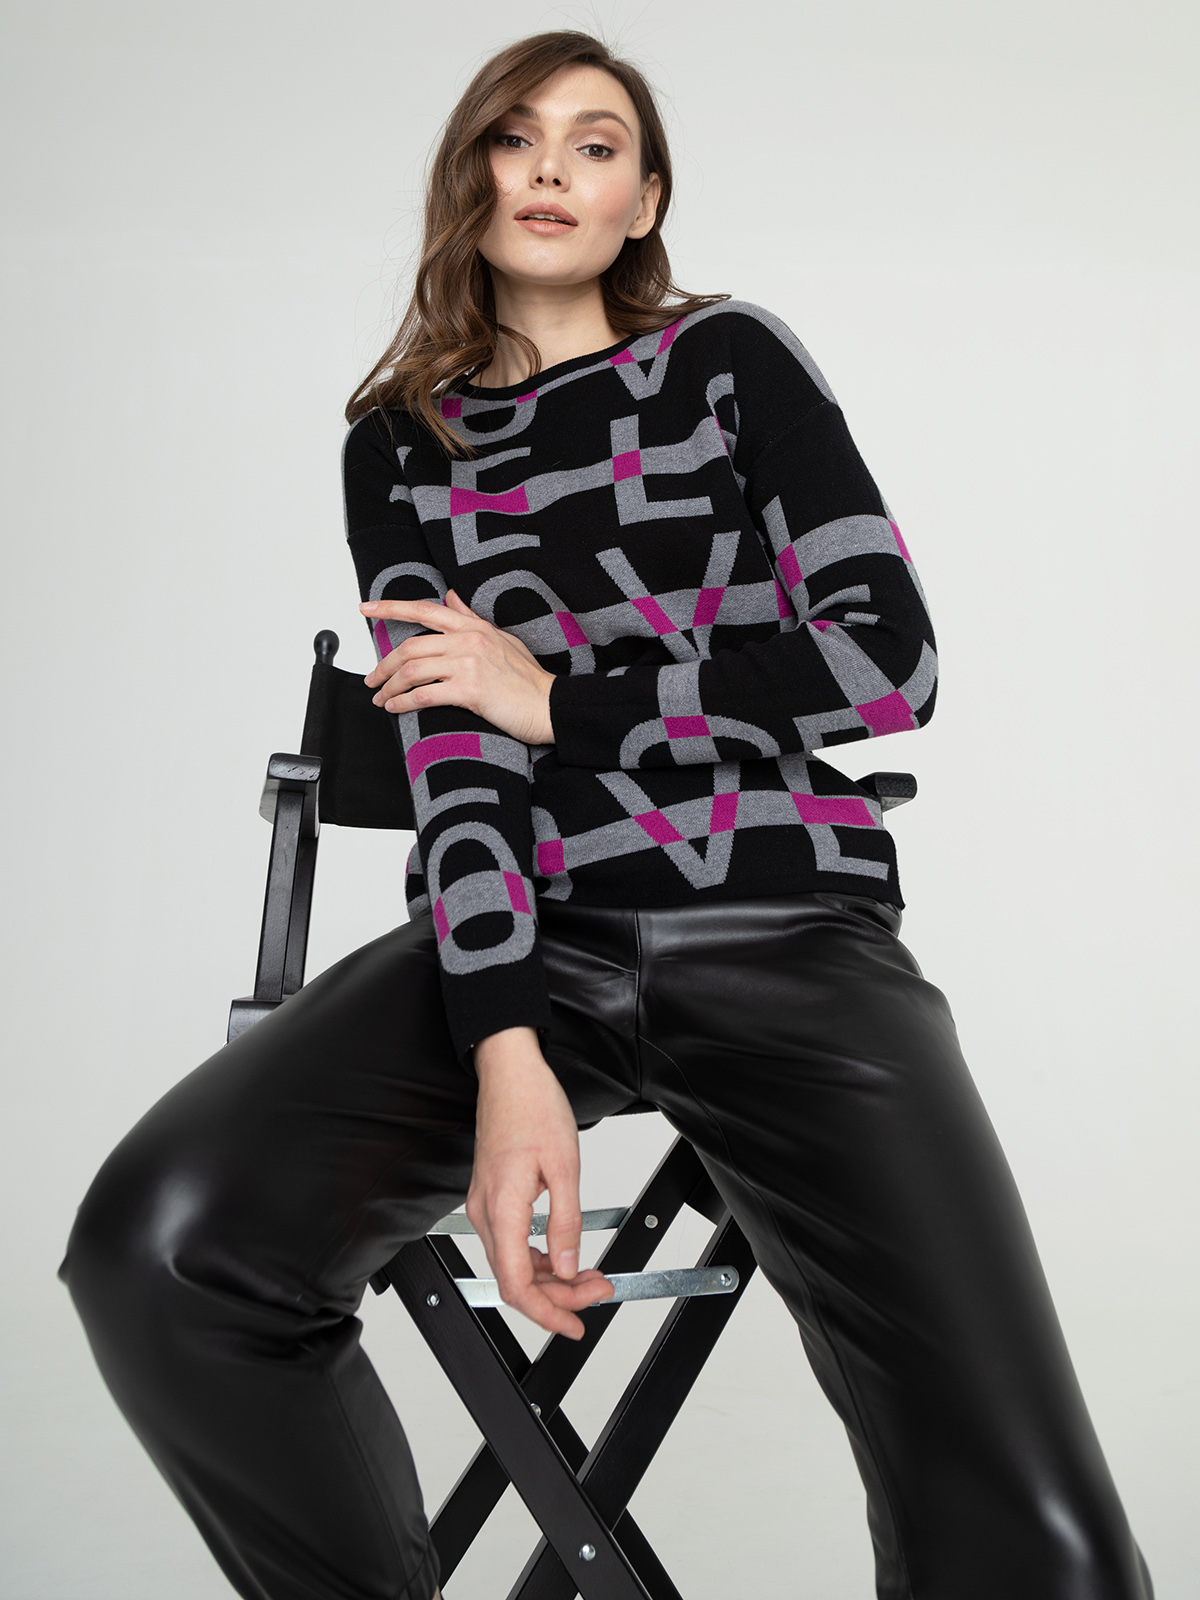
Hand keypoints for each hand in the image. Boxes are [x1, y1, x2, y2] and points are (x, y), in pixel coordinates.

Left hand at [361, 591, 555, 744]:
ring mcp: (469, 664)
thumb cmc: (527, 678)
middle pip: (410, 646)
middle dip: (384, 664)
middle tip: (372, 678)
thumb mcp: (501, 638)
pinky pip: (424, 694)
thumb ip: (471, 618)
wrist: (548, 705)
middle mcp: (468, 640)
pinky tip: (395, 707)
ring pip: (413, 670)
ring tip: (381, 697)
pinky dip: (403, 702)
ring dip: (390, 686)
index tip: (366, 608)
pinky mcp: (469, 690)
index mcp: (473, 627)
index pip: (424, 609)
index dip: (390, 607)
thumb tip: (450, 597)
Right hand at [467, 1027, 612, 1339]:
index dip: (546, 1313)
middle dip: (558, 1295)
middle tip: (597, 1291)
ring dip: (549, 1278)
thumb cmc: (533, 1107)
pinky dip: (536, 1258)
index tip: (573, 1324)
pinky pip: (509, 1243)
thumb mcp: (564, 1166)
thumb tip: (568, 1267)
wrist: (510, 1073)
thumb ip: (566, 1223)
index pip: (515, 1283)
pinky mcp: (491, 1197)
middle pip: (514, 1279)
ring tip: (588, 1276)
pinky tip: (560, 1257)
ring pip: (512, 1263)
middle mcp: (485, 1212)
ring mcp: (484, 1205)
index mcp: (502, 1208)